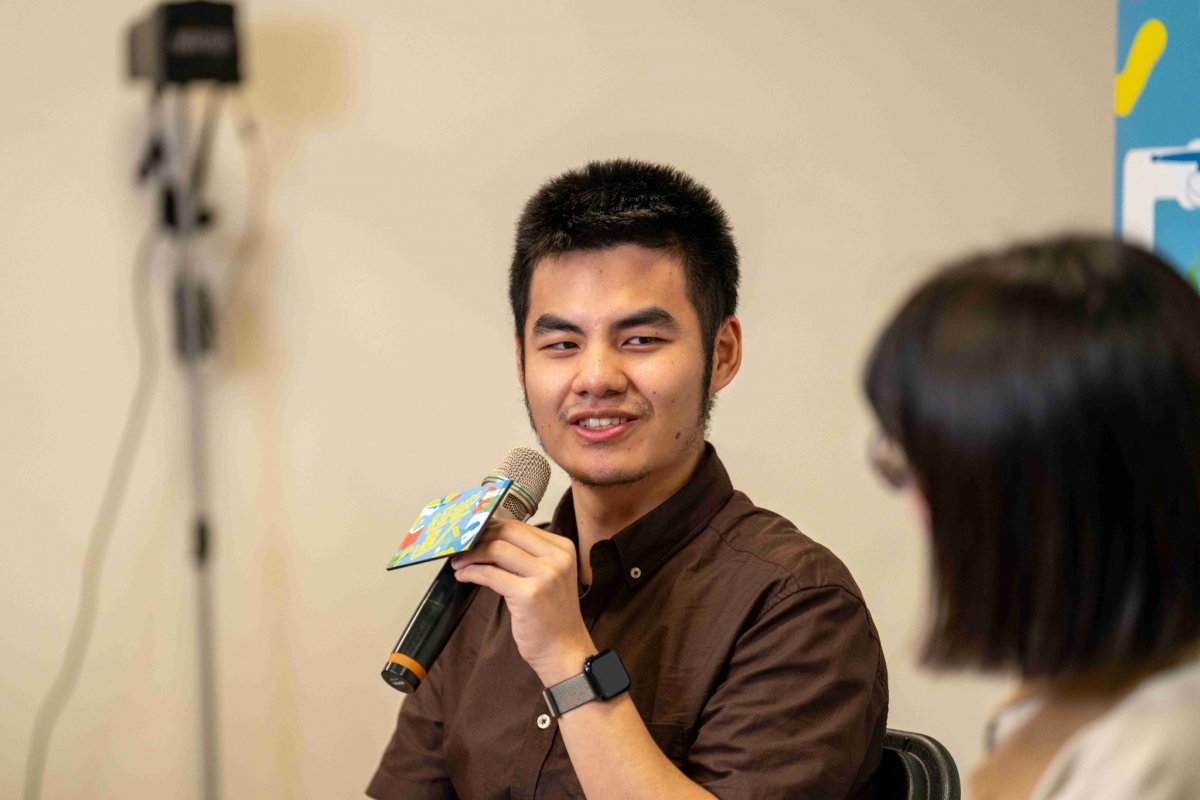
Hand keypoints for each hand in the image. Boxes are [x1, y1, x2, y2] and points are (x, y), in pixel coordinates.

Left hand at [450, 519, 595, 684]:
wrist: (564, 650)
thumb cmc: (552, 615)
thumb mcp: (549, 576)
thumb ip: (527, 556)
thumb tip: (490, 539)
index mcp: (563, 548)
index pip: (519, 526)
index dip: (491, 528)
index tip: (473, 535)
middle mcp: (557, 557)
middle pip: (507, 532)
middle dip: (479, 538)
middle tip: (461, 548)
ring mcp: (545, 575)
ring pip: (497, 550)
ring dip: (471, 555)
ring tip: (459, 563)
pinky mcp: (529, 594)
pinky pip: (491, 574)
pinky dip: (472, 572)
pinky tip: (463, 576)